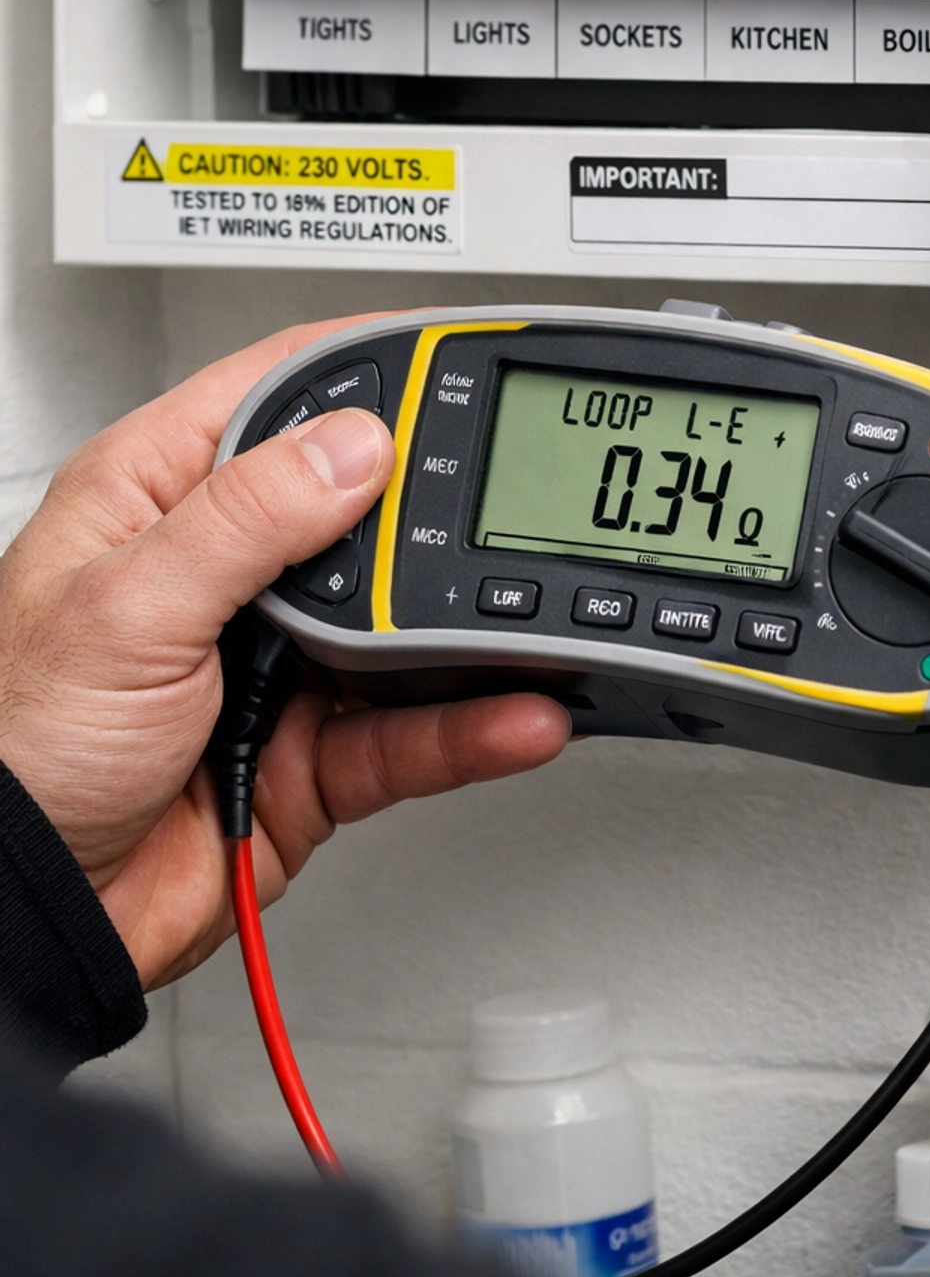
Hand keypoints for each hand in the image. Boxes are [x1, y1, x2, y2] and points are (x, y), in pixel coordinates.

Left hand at [0, 323, 569, 988]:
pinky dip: (469, 726)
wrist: (26, 917)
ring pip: (404, 624)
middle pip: (365, 512)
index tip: (457, 359)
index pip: (282, 397)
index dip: (370, 373)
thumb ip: (245, 518)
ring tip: (530, 623)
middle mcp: (223, 570)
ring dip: (471, 630)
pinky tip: (513, 713)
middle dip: (441, 513)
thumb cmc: (13, 750)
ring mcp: (275, 663)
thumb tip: (356, 446)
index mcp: (159, 497)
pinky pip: (410, 729)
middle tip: (510, 507)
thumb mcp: (124, 607)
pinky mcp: (313, 753)